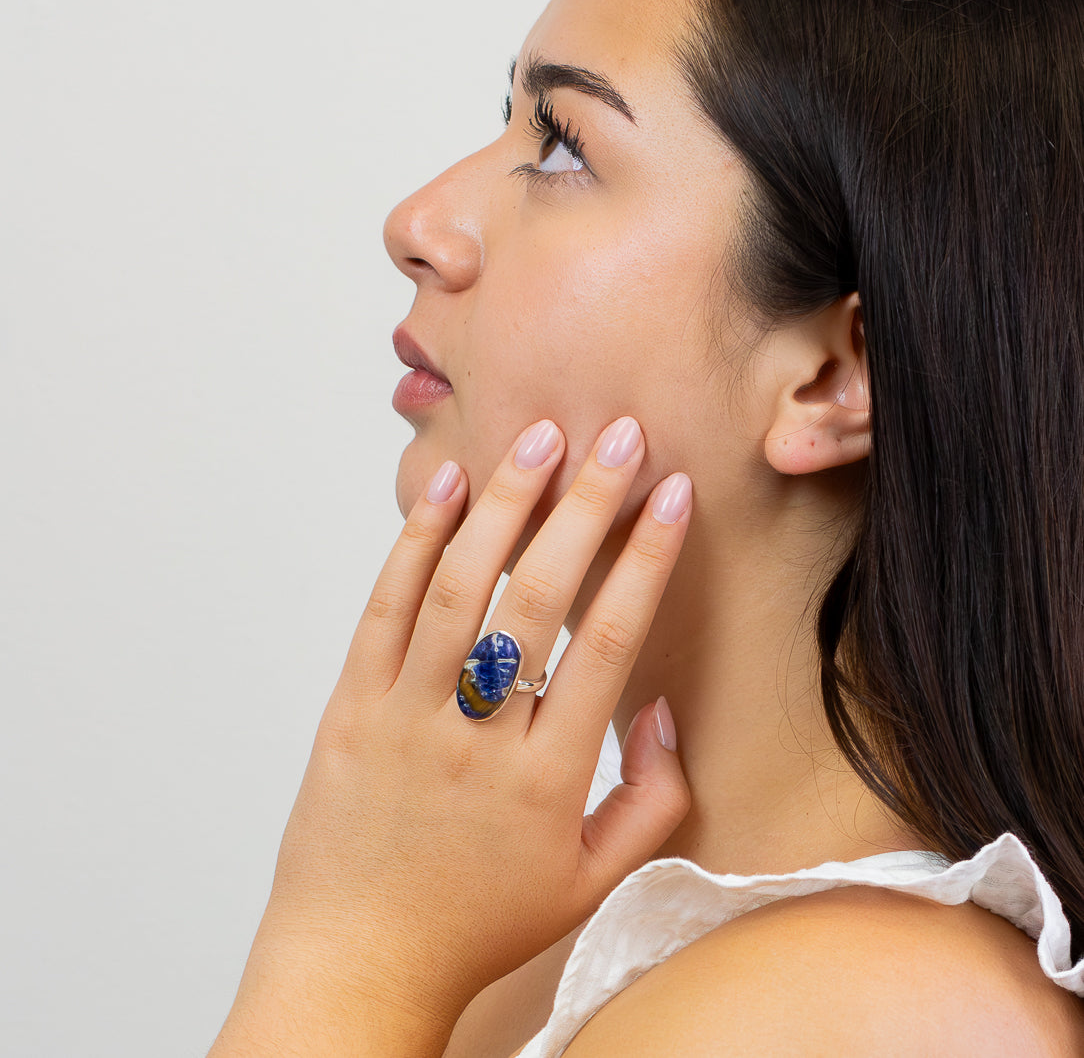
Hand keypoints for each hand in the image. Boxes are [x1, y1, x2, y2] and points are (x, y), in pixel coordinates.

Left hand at [213, 417, 691, 1055]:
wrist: (358, 959)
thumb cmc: (480, 921)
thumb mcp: (591, 884)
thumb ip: (652, 800)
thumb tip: (665, 709)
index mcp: (546, 780)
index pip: (606, 644)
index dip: (644, 561)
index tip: (672, 496)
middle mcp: (476, 737)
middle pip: (537, 597)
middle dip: (586, 506)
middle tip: (619, 436)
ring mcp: (405, 715)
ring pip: (457, 587)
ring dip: (503, 503)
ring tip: (541, 438)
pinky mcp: (350, 706)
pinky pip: (384, 608)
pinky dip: (416, 541)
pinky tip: (448, 486)